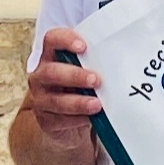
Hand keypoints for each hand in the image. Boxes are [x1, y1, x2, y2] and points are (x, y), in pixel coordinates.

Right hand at [21, 28, 102, 144]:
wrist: (66, 124)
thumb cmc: (79, 91)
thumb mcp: (83, 73)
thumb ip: (94, 65)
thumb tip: (122, 62)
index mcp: (51, 57)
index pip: (52, 40)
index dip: (65, 40)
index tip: (83, 47)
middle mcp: (41, 76)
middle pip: (52, 71)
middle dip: (75, 75)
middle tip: (96, 80)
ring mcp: (40, 99)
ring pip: (55, 100)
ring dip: (78, 102)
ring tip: (97, 104)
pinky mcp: (44, 120)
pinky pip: (60, 120)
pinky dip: (77, 119)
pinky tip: (90, 119)